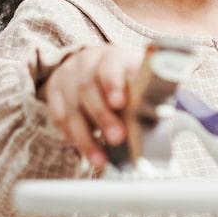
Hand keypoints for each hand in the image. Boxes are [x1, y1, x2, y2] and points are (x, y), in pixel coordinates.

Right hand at [38, 46, 141, 168]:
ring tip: (101, 159)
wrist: (91, 67)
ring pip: (72, 109)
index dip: (113, 84)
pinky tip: (87, 152)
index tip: (120, 103)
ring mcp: (66, 79)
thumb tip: (164, 116)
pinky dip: (74, 138)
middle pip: (87, 89)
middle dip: (102, 116)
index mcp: (110, 57)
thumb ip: (145, 93)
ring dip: (86, 137)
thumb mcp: (136, 77)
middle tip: (117, 137)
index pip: (109, 67)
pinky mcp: (53, 95)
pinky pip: (59, 119)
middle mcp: (84, 64)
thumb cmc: (124, 78)